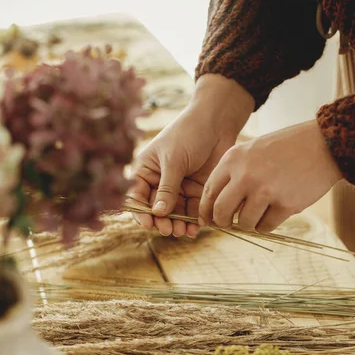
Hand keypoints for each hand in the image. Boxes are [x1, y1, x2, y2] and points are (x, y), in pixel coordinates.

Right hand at [130, 75, 253, 236]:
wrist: (217, 123)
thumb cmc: (189, 133)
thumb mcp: (174, 160)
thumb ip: (167, 188)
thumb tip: (158, 213)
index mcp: (146, 171)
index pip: (137, 196)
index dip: (141, 212)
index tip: (149, 224)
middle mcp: (160, 183)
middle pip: (156, 210)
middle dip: (162, 221)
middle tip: (169, 230)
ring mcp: (179, 188)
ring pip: (175, 213)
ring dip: (178, 224)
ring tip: (183, 231)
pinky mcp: (197, 192)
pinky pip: (193, 211)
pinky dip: (194, 221)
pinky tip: (197, 227)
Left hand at [198, 120, 342, 232]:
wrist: (323, 145)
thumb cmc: (286, 149)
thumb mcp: (252, 150)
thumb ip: (234, 174)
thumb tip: (216, 207)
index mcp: (233, 159)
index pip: (209, 192)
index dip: (206, 210)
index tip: (209, 219)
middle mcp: (245, 175)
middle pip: (221, 212)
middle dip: (223, 223)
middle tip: (229, 224)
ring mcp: (265, 191)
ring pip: (244, 223)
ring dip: (250, 224)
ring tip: (260, 214)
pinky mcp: (284, 205)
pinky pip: (265, 227)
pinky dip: (267, 225)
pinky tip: (275, 212)